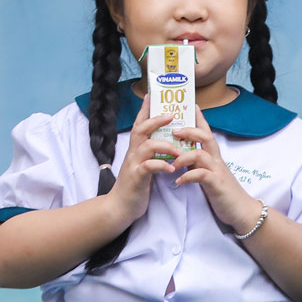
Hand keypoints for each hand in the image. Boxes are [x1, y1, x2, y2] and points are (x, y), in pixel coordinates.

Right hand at [103, 92, 178, 223]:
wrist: (121, 207)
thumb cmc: (136, 185)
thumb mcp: (144, 164)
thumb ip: (152, 152)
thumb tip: (167, 141)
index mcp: (136, 148)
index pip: (139, 124)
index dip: (145, 109)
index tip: (152, 94)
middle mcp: (133, 152)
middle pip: (141, 129)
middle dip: (156, 120)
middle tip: (172, 115)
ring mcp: (133, 164)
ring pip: (147, 145)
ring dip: (166, 145)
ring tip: (181, 151)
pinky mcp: (136, 177)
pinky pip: (148, 166)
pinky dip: (161, 165)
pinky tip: (171, 168)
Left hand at [169, 111, 264, 234]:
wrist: (241, 211)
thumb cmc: (223, 192)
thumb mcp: (210, 173)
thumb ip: (199, 163)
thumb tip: (184, 155)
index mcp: (214, 156)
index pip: (207, 132)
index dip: (200, 118)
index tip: (191, 104)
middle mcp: (216, 160)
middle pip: (206, 136)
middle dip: (189, 130)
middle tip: (174, 130)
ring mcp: (217, 171)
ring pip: (201, 154)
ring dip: (184, 156)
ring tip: (172, 163)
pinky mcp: (216, 185)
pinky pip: (201, 175)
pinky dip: (187, 177)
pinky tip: (178, 182)